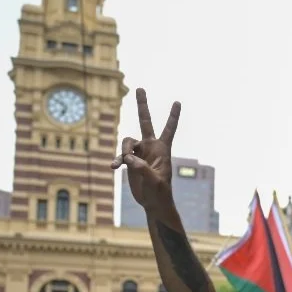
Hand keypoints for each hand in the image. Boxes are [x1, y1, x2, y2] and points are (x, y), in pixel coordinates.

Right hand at [111, 88, 180, 211]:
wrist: (153, 203)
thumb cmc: (160, 193)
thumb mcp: (154, 181)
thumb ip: (142, 168)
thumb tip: (128, 157)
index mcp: (162, 150)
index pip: (169, 129)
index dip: (173, 116)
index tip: (178, 102)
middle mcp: (151, 147)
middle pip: (145, 122)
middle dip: (142, 105)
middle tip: (140, 88)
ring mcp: (139, 153)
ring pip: (126, 141)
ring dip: (123, 151)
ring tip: (122, 163)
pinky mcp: (130, 161)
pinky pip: (120, 155)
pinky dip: (117, 160)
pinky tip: (113, 167)